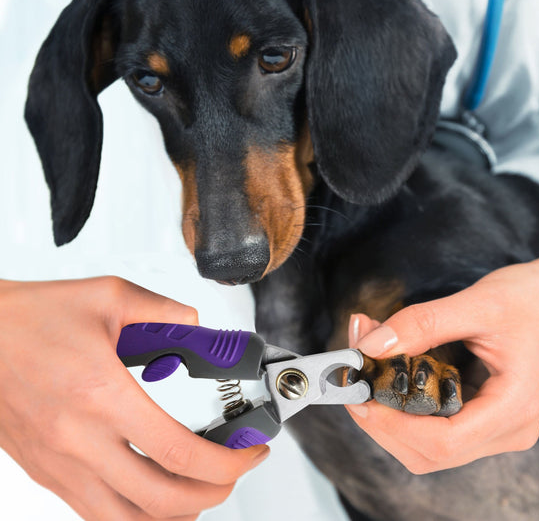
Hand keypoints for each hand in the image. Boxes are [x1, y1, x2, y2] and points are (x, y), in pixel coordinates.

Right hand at [0, 277, 268, 519]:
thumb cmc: (30, 318)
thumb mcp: (108, 297)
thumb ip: (163, 311)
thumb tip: (196, 326)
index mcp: (102, 396)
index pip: (180, 453)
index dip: (228, 462)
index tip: (251, 452)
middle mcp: (79, 440)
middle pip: (162, 500)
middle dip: (214, 492)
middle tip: (234, 471)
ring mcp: (59, 464)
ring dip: (175, 513)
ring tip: (201, 487)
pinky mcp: (46, 472)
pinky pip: (96, 514)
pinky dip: (135, 516)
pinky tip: (156, 495)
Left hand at [345, 258, 538, 473]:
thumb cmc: (536, 298)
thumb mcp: (477, 303)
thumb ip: (421, 325)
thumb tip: (370, 346)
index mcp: (514, 410)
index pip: (442, 442)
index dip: (392, 425)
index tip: (360, 393)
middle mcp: (510, 431)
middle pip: (430, 453)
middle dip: (385, 421)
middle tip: (357, 379)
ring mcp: (500, 429)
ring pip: (430, 447)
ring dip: (393, 415)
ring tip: (373, 369)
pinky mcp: (488, 418)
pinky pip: (440, 429)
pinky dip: (409, 408)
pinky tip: (396, 375)